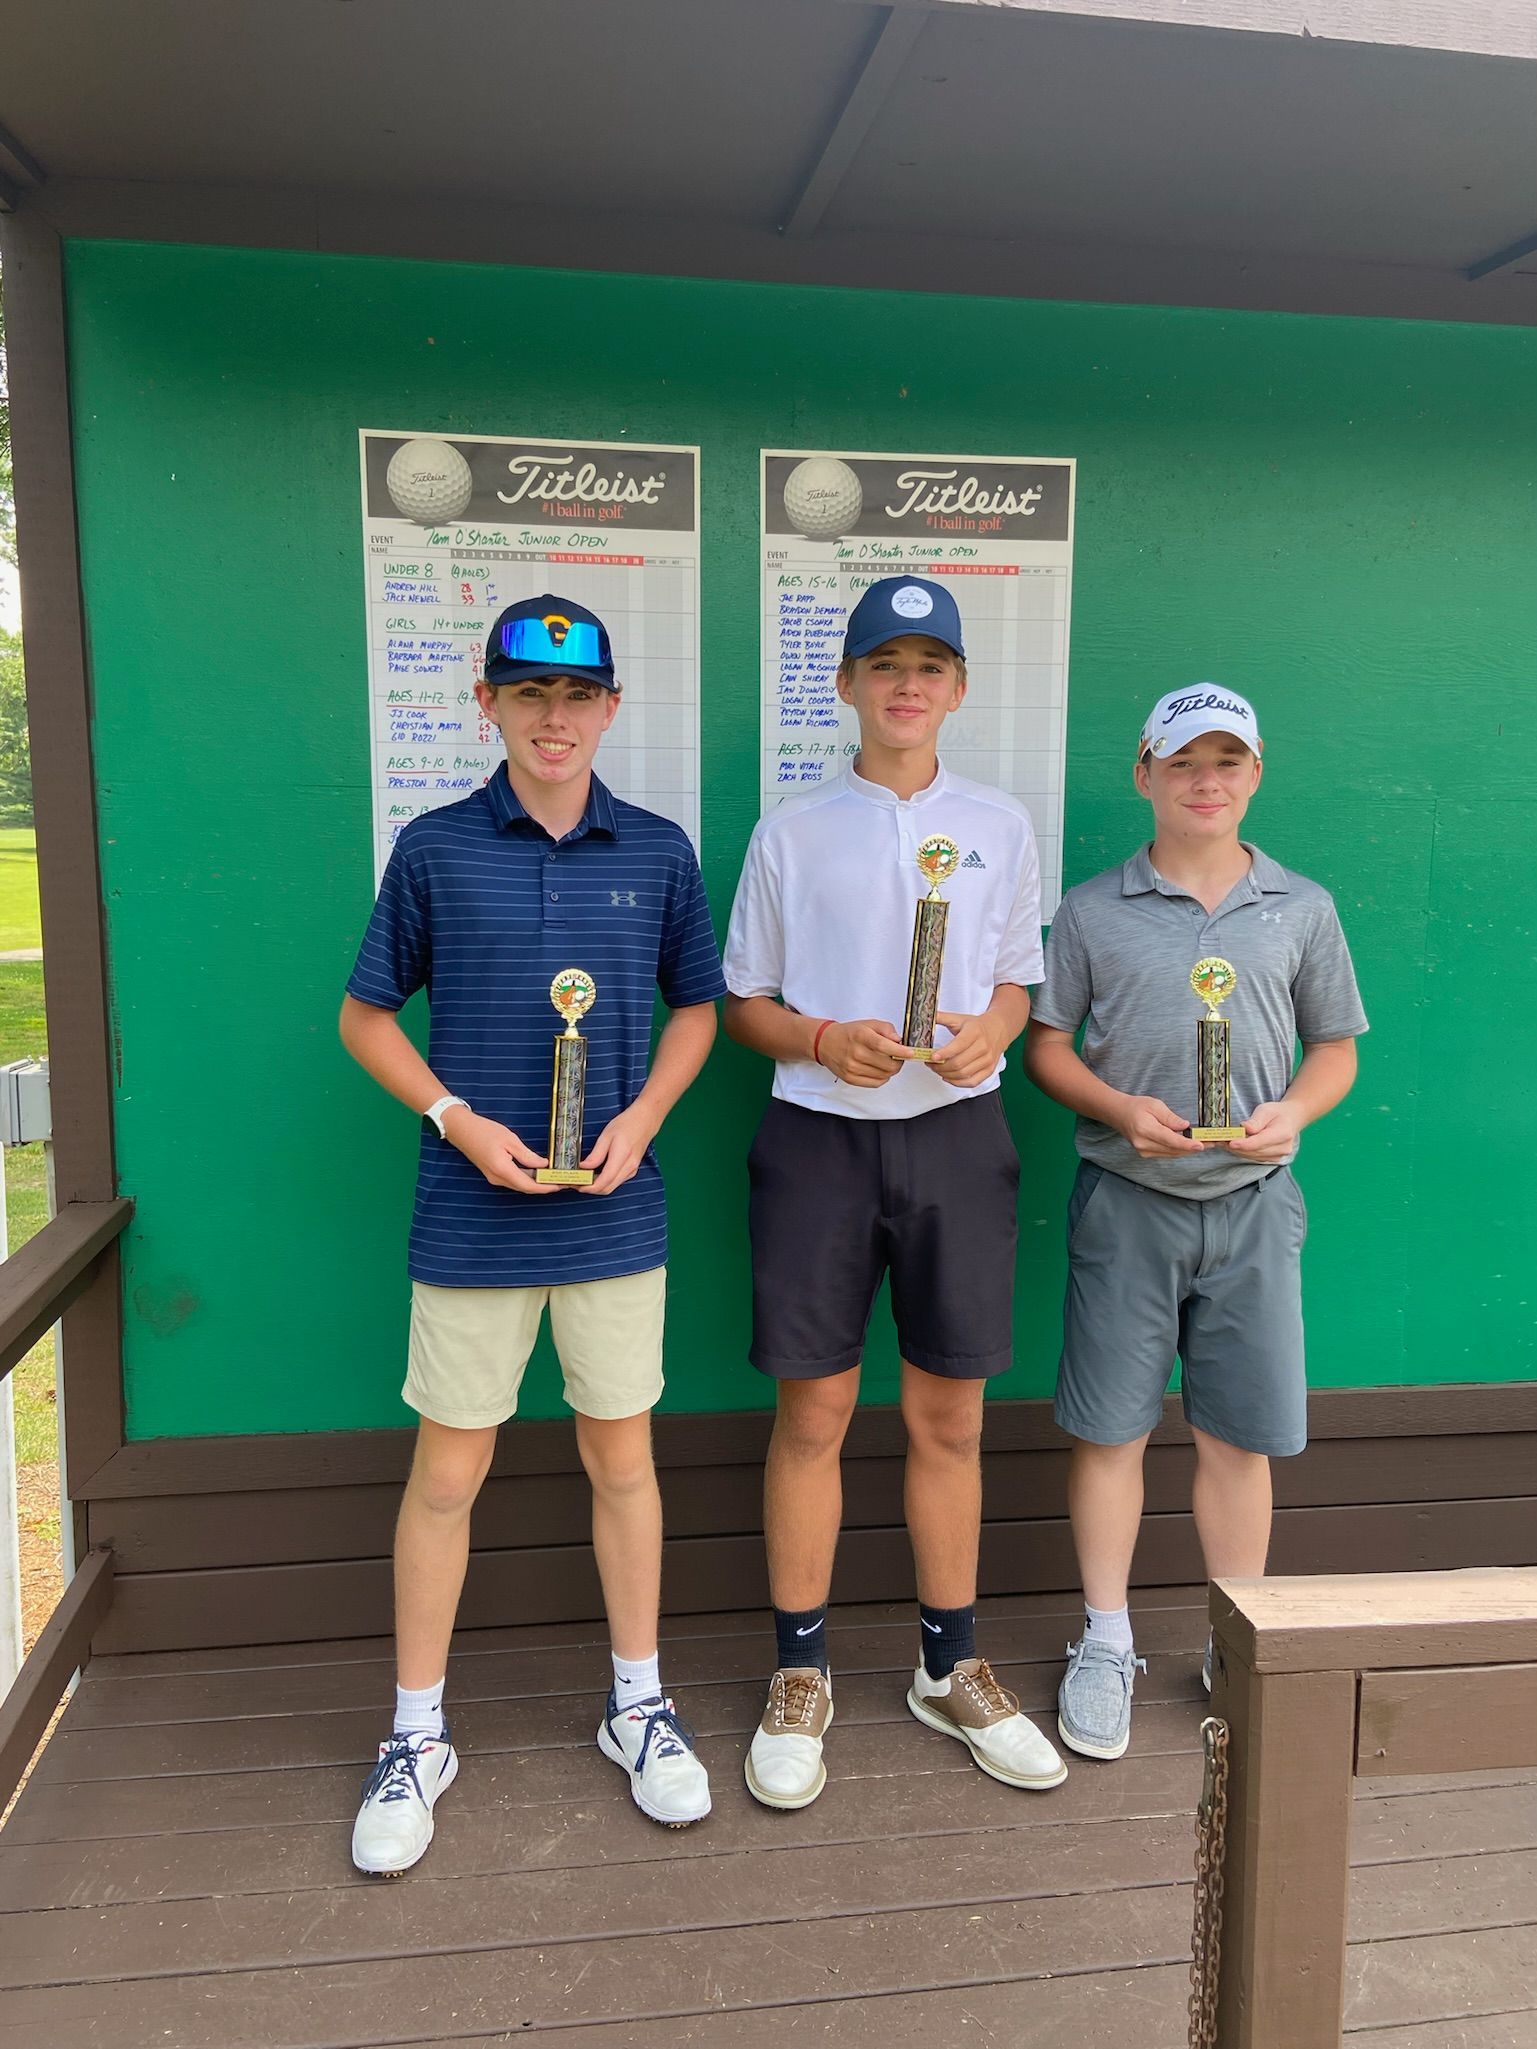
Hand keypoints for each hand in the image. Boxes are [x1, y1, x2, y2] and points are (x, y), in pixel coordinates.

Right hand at [442, 1105, 556, 1193]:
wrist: (461, 1130)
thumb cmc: (484, 1131)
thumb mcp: (510, 1140)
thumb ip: (527, 1155)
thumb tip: (543, 1165)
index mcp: (502, 1170)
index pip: (529, 1185)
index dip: (546, 1187)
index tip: (560, 1185)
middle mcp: (497, 1178)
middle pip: (525, 1188)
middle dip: (543, 1187)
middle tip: (560, 1181)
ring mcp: (494, 1178)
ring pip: (519, 1185)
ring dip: (535, 1183)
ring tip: (552, 1177)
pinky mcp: (493, 1174)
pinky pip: (513, 1180)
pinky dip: (526, 1178)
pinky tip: (537, 1172)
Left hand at [579, 1102, 661, 1195]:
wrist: (645, 1121)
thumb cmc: (627, 1124)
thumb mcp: (606, 1135)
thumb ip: (596, 1154)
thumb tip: (584, 1167)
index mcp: (622, 1156)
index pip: (604, 1181)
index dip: (589, 1187)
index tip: (577, 1185)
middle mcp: (629, 1167)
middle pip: (607, 1188)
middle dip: (590, 1189)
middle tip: (576, 1182)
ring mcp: (632, 1170)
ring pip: (611, 1187)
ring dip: (597, 1187)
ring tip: (583, 1178)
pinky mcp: (632, 1170)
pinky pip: (616, 1182)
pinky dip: (604, 1182)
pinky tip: (595, 1175)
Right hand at [818, 1018, 907, 1087]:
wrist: (825, 1043)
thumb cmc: (849, 1033)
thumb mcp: (868, 1024)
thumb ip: (886, 1029)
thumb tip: (899, 1040)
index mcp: (861, 1036)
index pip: (885, 1046)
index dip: (900, 1052)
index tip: (911, 1053)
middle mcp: (856, 1053)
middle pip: (887, 1065)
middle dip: (898, 1062)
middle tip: (899, 1057)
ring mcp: (852, 1068)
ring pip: (884, 1076)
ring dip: (891, 1070)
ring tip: (887, 1062)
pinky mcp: (850, 1079)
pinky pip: (876, 1083)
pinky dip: (882, 1078)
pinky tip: (879, 1069)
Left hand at [929, 1010, 1009, 1089]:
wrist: (998, 1030)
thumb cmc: (977, 1026)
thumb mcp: (959, 1018)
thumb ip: (941, 1018)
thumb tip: (924, 1015)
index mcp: (975, 1032)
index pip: (959, 1045)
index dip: (944, 1053)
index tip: (932, 1057)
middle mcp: (983, 1047)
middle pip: (959, 1063)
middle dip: (940, 1066)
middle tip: (930, 1063)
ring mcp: (987, 1060)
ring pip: (963, 1074)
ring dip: (946, 1074)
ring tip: (937, 1069)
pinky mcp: (989, 1070)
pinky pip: (972, 1082)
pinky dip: (957, 1083)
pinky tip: (948, 1077)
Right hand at [1115, 1095, 1206, 1157]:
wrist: (1119, 1114)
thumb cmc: (1136, 1106)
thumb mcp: (1155, 1105)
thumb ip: (1170, 1117)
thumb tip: (1185, 1127)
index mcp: (1145, 1130)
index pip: (1170, 1140)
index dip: (1187, 1144)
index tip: (1201, 1145)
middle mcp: (1144, 1144)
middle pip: (1174, 1150)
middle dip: (1193, 1147)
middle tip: (1212, 1142)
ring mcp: (1144, 1151)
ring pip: (1172, 1154)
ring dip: (1188, 1150)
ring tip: (1205, 1143)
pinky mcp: (1146, 1154)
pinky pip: (1167, 1154)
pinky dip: (1179, 1150)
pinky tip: (1189, 1145)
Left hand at [1226, 1100, 1303, 1161]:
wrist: (1290, 1119)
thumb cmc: (1277, 1113)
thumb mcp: (1266, 1110)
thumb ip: (1256, 1120)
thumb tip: (1245, 1128)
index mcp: (1282, 1133)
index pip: (1260, 1142)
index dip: (1243, 1144)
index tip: (1230, 1142)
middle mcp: (1282, 1148)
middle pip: (1254, 1151)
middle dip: (1236, 1146)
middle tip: (1220, 1140)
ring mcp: (1279, 1156)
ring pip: (1252, 1156)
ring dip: (1237, 1150)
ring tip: (1223, 1141)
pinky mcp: (1273, 1159)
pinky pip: (1254, 1158)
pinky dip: (1243, 1152)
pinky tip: (1234, 1145)